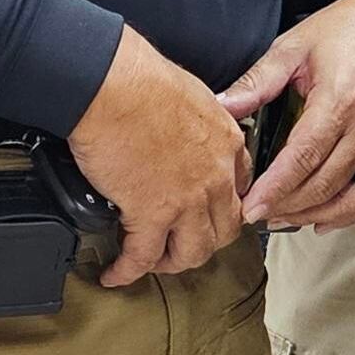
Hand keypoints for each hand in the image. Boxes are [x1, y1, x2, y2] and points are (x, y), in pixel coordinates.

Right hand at [68, 26, 253, 287]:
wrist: (113, 85)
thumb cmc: (141, 80)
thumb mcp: (193, 96)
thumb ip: (196, 123)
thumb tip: (179, 133)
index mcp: (228, 144)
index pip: (242, 189)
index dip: (225, 208)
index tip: (210, 214)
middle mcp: (216, 176)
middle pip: (225, 229)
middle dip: (204, 242)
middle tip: (182, 244)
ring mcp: (187, 199)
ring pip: (194, 251)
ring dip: (173, 262)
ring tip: (153, 262)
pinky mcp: (150, 213)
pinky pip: (143, 255)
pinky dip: (128, 270)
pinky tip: (116, 274)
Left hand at [221, 0, 354, 229]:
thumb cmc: (354, 25)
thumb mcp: (297, 44)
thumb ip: (259, 80)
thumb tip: (222, 107)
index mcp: (339, 101)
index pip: (301, 160)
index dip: (274, 189)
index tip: (250, 208)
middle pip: (325, 185)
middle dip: (288, 206)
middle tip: (260, 214)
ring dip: (318, 214)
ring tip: (289, 218)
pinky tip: (330, 216)